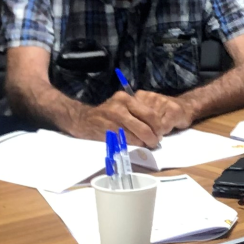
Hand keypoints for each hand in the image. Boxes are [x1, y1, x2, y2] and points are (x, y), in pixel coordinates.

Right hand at [66, 91, 183, 148]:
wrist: (83, 120)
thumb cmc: (106, 115)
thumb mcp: (121, 106)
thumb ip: (136, 112)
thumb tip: (156, 126)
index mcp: (126, 98)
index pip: (150, 113)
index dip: (158, 125)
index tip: (160, 132)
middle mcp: (121, 107)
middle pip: (146, 125)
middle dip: (154, 136)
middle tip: (156, 142)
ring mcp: (114, 120)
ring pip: (139, 134)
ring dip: (146, 142)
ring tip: (147, 144)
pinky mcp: (109, 131)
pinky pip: (128, 141)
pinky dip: (135, 145)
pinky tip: (136, 145)